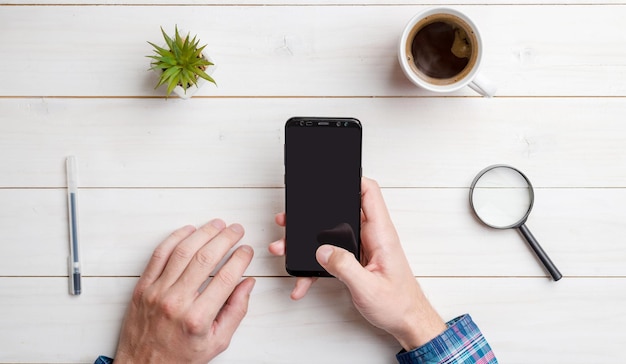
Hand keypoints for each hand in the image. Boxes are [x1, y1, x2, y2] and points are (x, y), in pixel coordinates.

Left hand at [114, 219, 254, 363]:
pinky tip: (188, 231)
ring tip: (217, 225)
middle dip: (225, 239)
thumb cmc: (179, 357)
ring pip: (182, 251)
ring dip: (202, 233)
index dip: (240, 258)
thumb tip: (247, 283)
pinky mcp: (142, 287)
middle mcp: (176, 302)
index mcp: (198, 318)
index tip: (247, 251)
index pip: (226, 277)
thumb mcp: (217, 342)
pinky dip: (174, 238)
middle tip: (236, 230)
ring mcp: (156, 292)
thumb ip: (236, 311)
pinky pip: (159, 255)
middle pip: (206, 258)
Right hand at [269, 178, 445, 349]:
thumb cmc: (399, 305)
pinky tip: (303, 282)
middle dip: (313, 216)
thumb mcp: (368, 287)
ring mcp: (363, 248)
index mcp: (381, 234)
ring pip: (331, 236)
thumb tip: (323, 249)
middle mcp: (372, 237)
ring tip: (286, 249)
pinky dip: (315, 267)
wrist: (407, 323)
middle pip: (340, 213)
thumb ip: (345, 267)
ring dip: (308, 244)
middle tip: (291, 220)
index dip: (352, 179)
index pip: (369, 193)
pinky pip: (332, 256)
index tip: (330, 176)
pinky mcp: (357, 261)